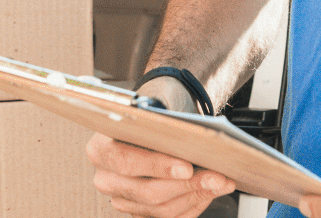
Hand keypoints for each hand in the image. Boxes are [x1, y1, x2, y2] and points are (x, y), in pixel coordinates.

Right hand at [85, 80, 234, 216]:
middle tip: (215, 176)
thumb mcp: (152, 112)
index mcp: (100, 149)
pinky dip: (194, 204)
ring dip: (196, 195)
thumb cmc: (149, 118)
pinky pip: (169, 217)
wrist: (149, 126)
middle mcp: (106, 178)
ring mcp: (122, 199)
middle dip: (187, 185)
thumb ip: (165, 124)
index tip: (186, 166)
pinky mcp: (139, 213)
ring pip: (161, 209)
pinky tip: (210, 190)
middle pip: (147, 192)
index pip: (125, 161)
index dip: (157, 166)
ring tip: (220, 181)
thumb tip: (194, 138)